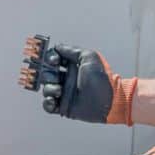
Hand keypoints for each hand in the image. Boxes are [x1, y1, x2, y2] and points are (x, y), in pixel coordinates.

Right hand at [19, 36, 135, 124]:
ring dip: (49, 88)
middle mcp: (67, 79)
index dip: (50, 59)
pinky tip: (54, 101)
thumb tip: (57, 47)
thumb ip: (72, 50)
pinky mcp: (63, 107)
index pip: (54, 60)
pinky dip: (47, 103)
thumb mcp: (90, 57)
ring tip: (59, 91)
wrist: (108, 101)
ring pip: (46, 89)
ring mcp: (64, 93)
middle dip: (48, 74)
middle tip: (56, 77)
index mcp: (72, 67)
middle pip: (47, 74)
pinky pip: (48, 105)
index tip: (54, 61)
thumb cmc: (102, 78)